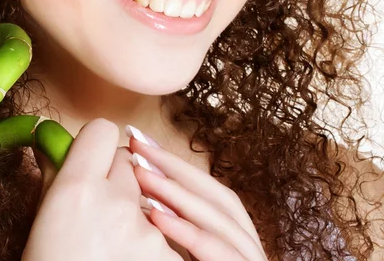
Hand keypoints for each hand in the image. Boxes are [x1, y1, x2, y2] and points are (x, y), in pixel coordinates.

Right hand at [22, 118, 182, 260]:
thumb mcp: (42, 222)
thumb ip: (54, 174)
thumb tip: (51, 138)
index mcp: (75, 190)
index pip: (102, 132)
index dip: (97, 147)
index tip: (94, 164)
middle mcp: (114, 204)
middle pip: (131, 164)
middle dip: (121, 182)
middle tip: (104, 214)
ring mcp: (148, 235)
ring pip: (152, 200)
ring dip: (140, 216)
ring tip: (117, 249)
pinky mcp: (168, 259)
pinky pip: (167, 233)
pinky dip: (156, 245)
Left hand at [128, 129, 268, 260]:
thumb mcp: (183, 249)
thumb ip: (171, 221)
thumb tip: (135, 185)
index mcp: (234, 232)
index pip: (206, 188)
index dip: (173, 161)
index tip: (138, 138)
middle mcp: (248, 242)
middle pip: (215, 194)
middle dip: (174, 166)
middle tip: (136, 144)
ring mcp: (251, 259)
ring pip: (217, 217)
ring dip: (176, 192)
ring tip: (140, 173)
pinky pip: (216, 250)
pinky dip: (185, 230)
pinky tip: (155, 215)